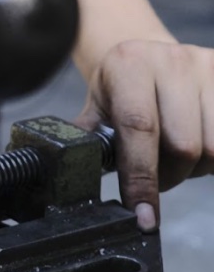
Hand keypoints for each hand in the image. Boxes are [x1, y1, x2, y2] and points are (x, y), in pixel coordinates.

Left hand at [76, 39, 213, 230]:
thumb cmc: (124, 86)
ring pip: (213, 150)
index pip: (139, 127)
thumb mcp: (100, 103)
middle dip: (167, 176)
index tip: (143, 213)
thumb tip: (71, 169)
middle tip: (153, 176)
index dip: (141, 176)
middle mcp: (169, 61)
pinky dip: (212, 159)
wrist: (153, 58)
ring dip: (194, 168)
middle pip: (183, 146)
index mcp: (129, 64)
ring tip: (174, 156)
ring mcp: (203, 68)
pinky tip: (197, 147)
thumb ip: (90, 136)